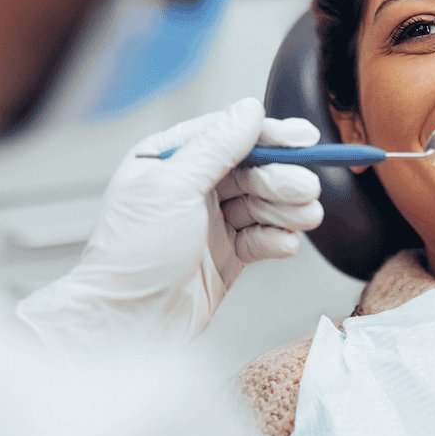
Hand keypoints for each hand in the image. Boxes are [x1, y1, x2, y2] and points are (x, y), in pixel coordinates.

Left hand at [17, 98, 322, 347]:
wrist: (129, 324)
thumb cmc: (132, 257)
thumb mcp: (173, 188)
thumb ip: (215, 147)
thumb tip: (248, 111)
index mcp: (168, 161)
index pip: (227, 135)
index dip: (268, 135)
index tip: (304, 138)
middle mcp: (191, 188)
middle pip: (252, 170)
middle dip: (282, 178)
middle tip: (306, 188)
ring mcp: (210, 222)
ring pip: (262, 203)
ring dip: (287, 210)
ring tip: (305, 217)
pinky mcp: (227, 254)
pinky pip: (262, 237)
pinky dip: (277, 239)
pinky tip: (285, 243)